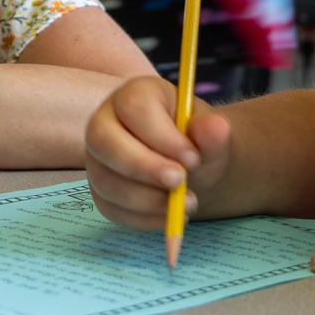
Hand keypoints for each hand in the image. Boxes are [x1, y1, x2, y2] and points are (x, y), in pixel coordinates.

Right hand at [84, 76, 230, 228]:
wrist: (192, 167)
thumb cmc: (197, 141)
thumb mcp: (212, 134)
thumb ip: (213, 132)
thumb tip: (216, 127)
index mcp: (134, 95)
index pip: (133, 107)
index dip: (160, 136)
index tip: (192, 158)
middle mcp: (106, 122)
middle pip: (102, 140)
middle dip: (142, 166)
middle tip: (179, 182)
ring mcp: (98, 158)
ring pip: (105, 180)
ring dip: (146, 199)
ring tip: (185, 202)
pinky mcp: (100, 189)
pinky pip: (110, 207)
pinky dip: (142, 218)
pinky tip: (170, 216)